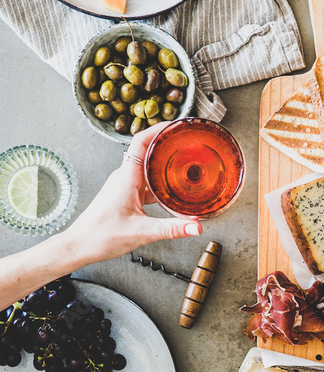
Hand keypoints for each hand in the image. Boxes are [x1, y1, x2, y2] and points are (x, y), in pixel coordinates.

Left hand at [61, 124, 201, 265]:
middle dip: (168, 144)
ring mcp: (124, 185)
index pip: (142, 141)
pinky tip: (171, 190)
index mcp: (126, 177)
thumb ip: (171, 229)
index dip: (159, 129)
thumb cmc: (100, 236)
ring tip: (185, 164)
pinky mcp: (125, 194)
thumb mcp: (141, 232)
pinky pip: (145, 182)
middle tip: (188, 143)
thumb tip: (195, 226)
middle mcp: (124, 177)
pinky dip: (159, 182)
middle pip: (148, 150)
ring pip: (147, 167)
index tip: (176, 125)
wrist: (79, 246)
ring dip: (164, 164)